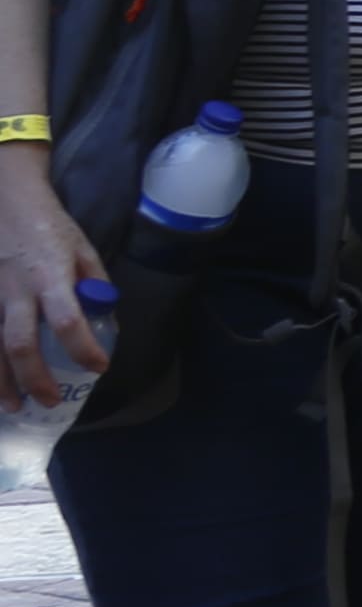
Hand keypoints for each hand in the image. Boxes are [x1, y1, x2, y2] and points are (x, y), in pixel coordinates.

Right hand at [0, 157, 112, 412]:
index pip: (68, 320)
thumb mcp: (82, 249)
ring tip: (16, 407)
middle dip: (35, 379)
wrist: (5, 200)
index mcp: (50, 275)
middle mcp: (15, 289)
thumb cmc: (48, 226)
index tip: (99, 367)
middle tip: (52, 402)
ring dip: (1, 382)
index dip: (84, 349)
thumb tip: (107, 321)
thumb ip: (93, 284)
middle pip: (20, 343)